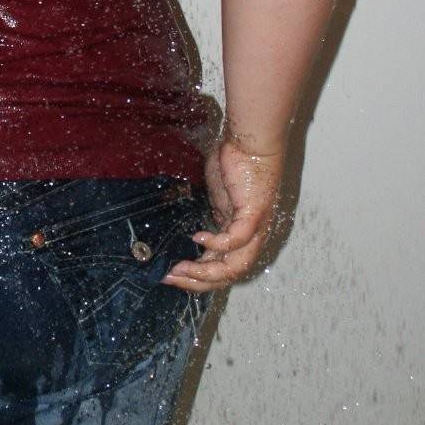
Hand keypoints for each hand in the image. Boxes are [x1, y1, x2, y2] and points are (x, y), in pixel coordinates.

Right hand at [161, 135, 285, 292]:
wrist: (252, 142)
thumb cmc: (236, 165)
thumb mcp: (218, 201)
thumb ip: (211, 221)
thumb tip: (192, 237)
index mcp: (241, 236)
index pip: (223, 269)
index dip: (199, 278)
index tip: (172, 276)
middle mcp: (252, 237)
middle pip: (229, 275)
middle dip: (197, 282)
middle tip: (170, 278)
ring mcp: (255, 227)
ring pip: (235, 266)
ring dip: (205, 272)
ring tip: (180, 269)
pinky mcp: (254, 213)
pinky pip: (236, 239)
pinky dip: (216, 244)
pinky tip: (197, 239)